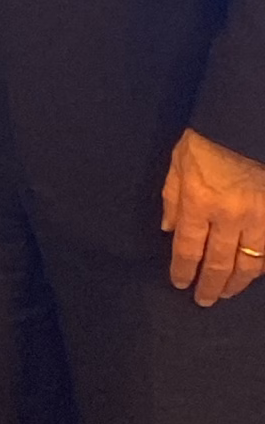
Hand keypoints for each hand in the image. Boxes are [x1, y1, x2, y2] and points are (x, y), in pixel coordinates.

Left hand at [162, 126, 264, 305]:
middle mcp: (229, 215)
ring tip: (226, 293)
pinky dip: (260, 266)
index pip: (189, 247)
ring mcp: (257, 217)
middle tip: (204, 300)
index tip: (180, 284)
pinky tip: (253, 273)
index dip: (184, 270)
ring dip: (237, 282)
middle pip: (219, 262)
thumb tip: (167, 229)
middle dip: (210, 285)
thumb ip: (172, 198)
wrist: (242, 123)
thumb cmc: (205, 141)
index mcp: (199, 201)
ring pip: (249, 263)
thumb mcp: (178, 163)